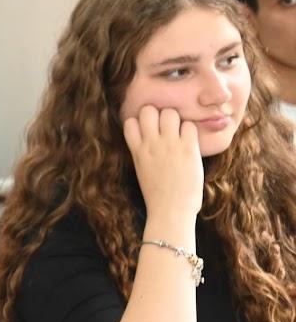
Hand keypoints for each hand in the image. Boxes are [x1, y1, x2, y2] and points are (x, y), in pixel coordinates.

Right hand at [123, 105, 202, 221]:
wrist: (170, 211)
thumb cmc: (157, 195)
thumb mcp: (142, 171)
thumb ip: (144, 153)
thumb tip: (150, 141)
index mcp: (137, 151)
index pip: (130, 122)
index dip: (140, 122)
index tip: (148, 131)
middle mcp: (151, 144)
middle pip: (149, 110)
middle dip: (158, 114)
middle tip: (166, 127)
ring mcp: (169, 145)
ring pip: (170, 113)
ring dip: (176, 119)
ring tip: (180, 133)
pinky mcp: (188, 149)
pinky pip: (189, 126)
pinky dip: (191, 131)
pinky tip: (190, 143)